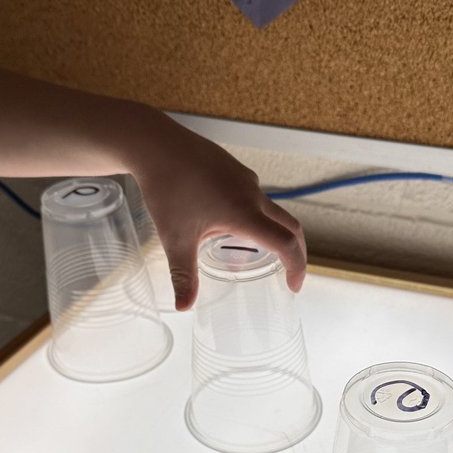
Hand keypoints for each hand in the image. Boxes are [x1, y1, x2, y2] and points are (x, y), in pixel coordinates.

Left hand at [130, 115, 305, 309]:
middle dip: (295, 252)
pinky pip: (253, 197)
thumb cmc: (166, 188)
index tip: (294, 286)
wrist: (155, 143)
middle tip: (290, 274)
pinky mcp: (234, 169)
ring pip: (269, 210)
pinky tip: (227, 223)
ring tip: (252, 253)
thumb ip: (184, 275)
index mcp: (244, 213)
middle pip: (289, 225)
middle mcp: (252, 194)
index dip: (297, 266)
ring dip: (270, 233)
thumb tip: (183, 308)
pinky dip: (253, 216)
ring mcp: (245, 179)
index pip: (286, 243)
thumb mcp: (175, 239)